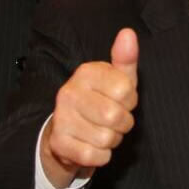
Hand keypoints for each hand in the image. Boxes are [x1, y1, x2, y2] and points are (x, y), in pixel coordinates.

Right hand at [41, 28, 138, 188]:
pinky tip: (92, 144)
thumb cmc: (101, 99)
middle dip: (123, 123)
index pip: (126, 90)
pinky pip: (96, 156)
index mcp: (86, 73)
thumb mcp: (117, 78)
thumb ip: (126, 58)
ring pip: (107, 138)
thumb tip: (128, 33)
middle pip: (116, 116)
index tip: (120, 100)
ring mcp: (61, 118)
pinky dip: (102, 155)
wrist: (68, 129)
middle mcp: (68, 92)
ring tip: (102, 130)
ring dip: (112, 139)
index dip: (130, 100)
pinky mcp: (59, 143)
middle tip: (114, 119)